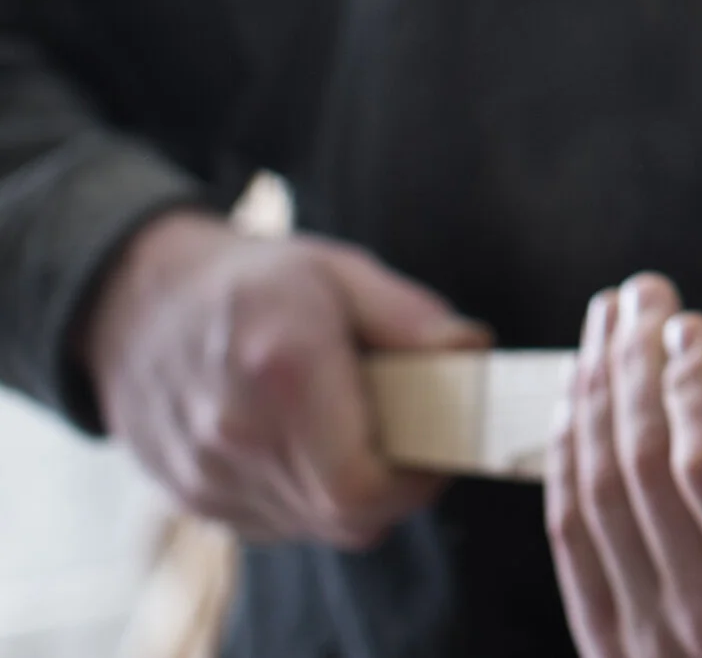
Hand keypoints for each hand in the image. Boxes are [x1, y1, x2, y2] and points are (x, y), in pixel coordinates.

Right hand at [81, 208, 489, 546]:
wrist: (136, 306)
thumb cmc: (255, 282)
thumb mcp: (339, 271)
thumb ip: (409, 316)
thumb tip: (471, 351)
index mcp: (283, 366)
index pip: (363, 485)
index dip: (417, 481)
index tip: (439, 445)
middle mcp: (236, 432)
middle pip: (346, 514)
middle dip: (395, 486)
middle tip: (411, 438)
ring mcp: (206, 473)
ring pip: (313, 524)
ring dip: (351, 491)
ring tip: (356, 429)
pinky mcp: (192, 498)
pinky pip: (276, 522)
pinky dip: (307, 496)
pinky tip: (308, 444)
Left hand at [547, 273, 701, 657]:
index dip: (696, 384)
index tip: (692, 322)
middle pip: (643, 469)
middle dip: (635, 365)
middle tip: (641, 294)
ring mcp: (650, 641)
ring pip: (595, 496)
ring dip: (594, 394)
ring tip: (607, 325)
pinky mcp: (609, 648)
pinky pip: (570, 536)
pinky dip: (568, 455)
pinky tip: (580, 397)